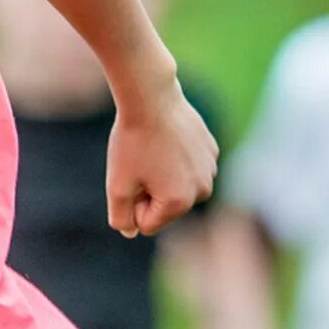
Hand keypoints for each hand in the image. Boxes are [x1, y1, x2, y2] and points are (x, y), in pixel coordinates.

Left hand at [106, 76, 217, 236]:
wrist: (151, 96)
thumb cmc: (132, 141)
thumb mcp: (117, 185)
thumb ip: (121, 218)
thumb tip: (132, 232)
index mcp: (179, 203)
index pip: (147, 224)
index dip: (132, 203)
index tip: (131, 177)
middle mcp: (202, 190)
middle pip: (165, 207)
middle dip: (150, 192)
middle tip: (141, 162)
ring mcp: (210, 169)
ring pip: (178, 187)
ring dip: (163, 176)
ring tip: (155, 149)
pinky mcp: (211, 150)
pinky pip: (188, 166)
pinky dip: (176, 157)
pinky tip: (168, 138)